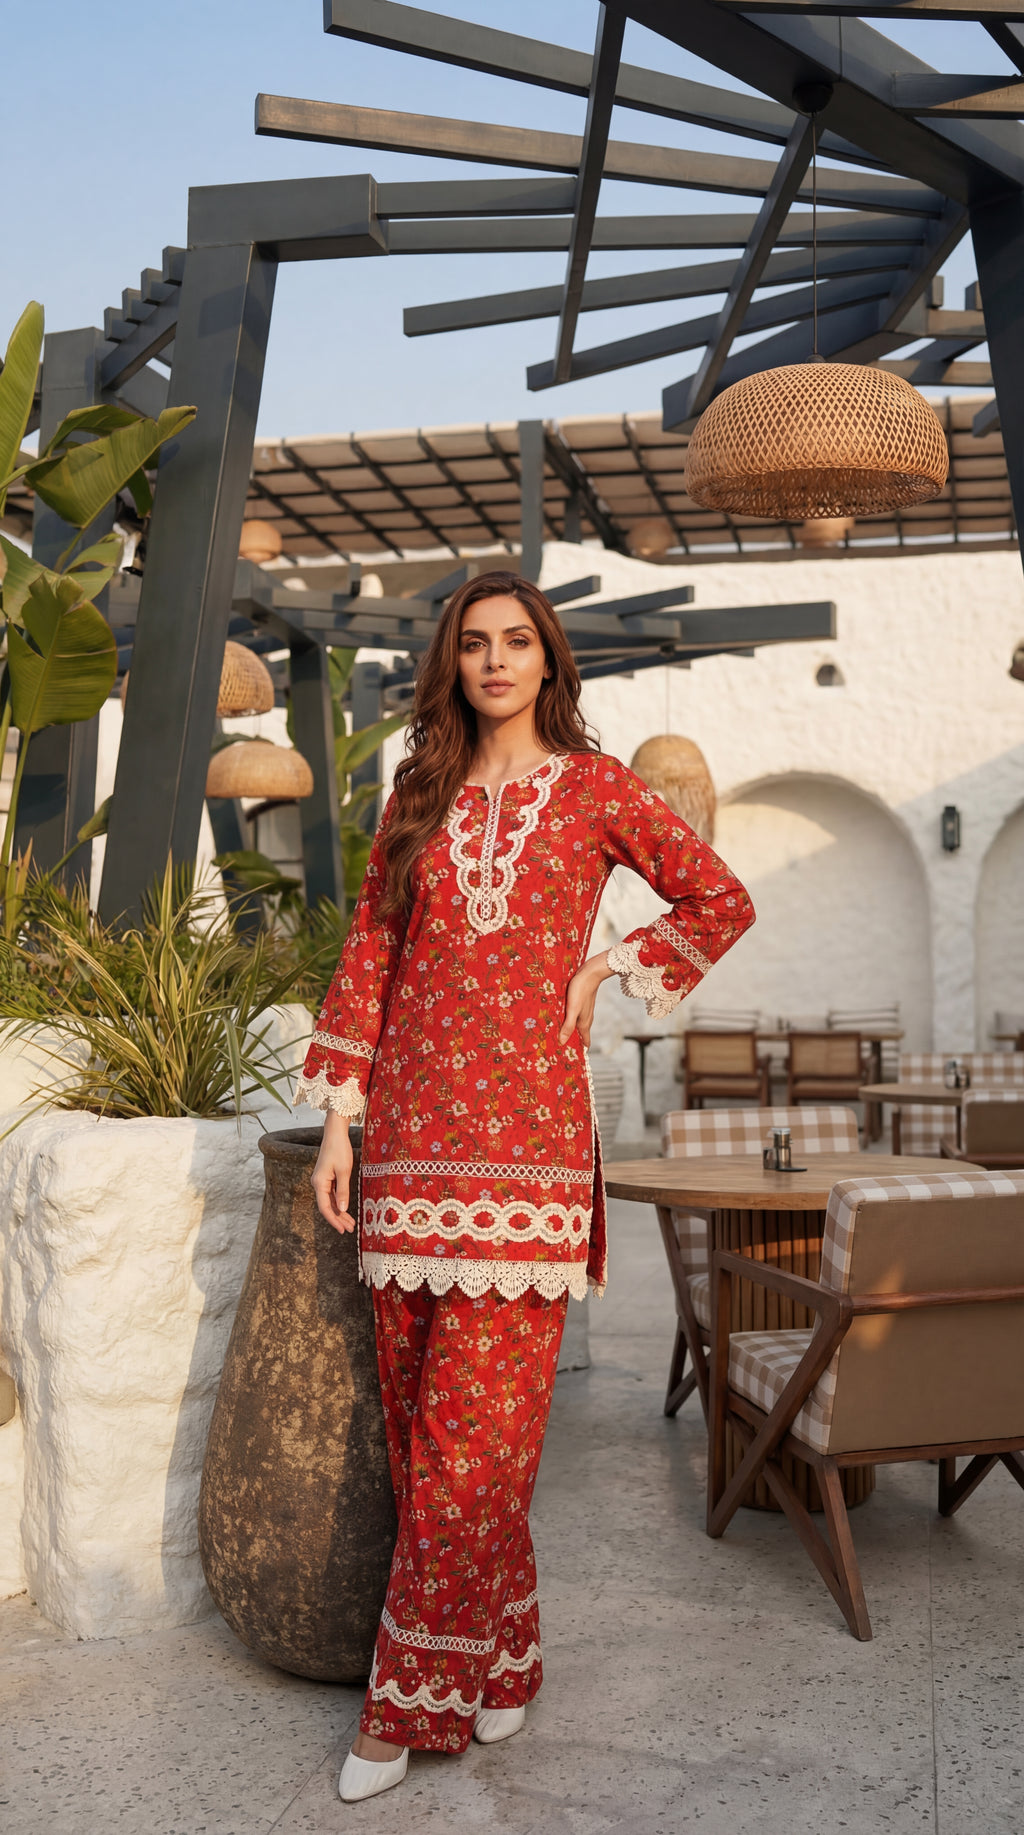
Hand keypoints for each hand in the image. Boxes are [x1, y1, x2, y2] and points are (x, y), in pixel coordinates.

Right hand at [311, 1110, 355, 1234]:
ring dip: (339, 1212)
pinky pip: (331, 1194)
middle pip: (327, 1206)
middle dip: (338, 1219)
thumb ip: (343, 1191)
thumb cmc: (339, 1150)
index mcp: (319, 1183)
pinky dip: (339, 1202)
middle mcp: (317, 1183)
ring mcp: (321, 1181)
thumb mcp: (344, 1171)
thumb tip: (342, 1209)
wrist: (335, 1133)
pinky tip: (346, 1209)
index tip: (343, 1230)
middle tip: (350, 1229)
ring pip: (329, 1201)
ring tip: (350, 1223)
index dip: (334, 1220)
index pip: (325, 1208)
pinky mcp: (326, 1177)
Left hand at [559, 952, 612, 1048]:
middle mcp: (586, 1019)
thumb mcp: (572, 1009)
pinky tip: (563, 1019)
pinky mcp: (582, 1003)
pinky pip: (576, 1017)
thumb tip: (563, 1042)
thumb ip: (568, 1025)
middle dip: (574, 1043)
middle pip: (581, 1035)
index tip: (572, 1059)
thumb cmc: (580, 990)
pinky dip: (570, 1022)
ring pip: (578, 1026)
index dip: (579, 1051)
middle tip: (562, 1050)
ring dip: (571, 1032)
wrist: (590, 972)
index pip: (585, 1042)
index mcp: (584, 1023)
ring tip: (560, 1037)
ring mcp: (585, 1011)